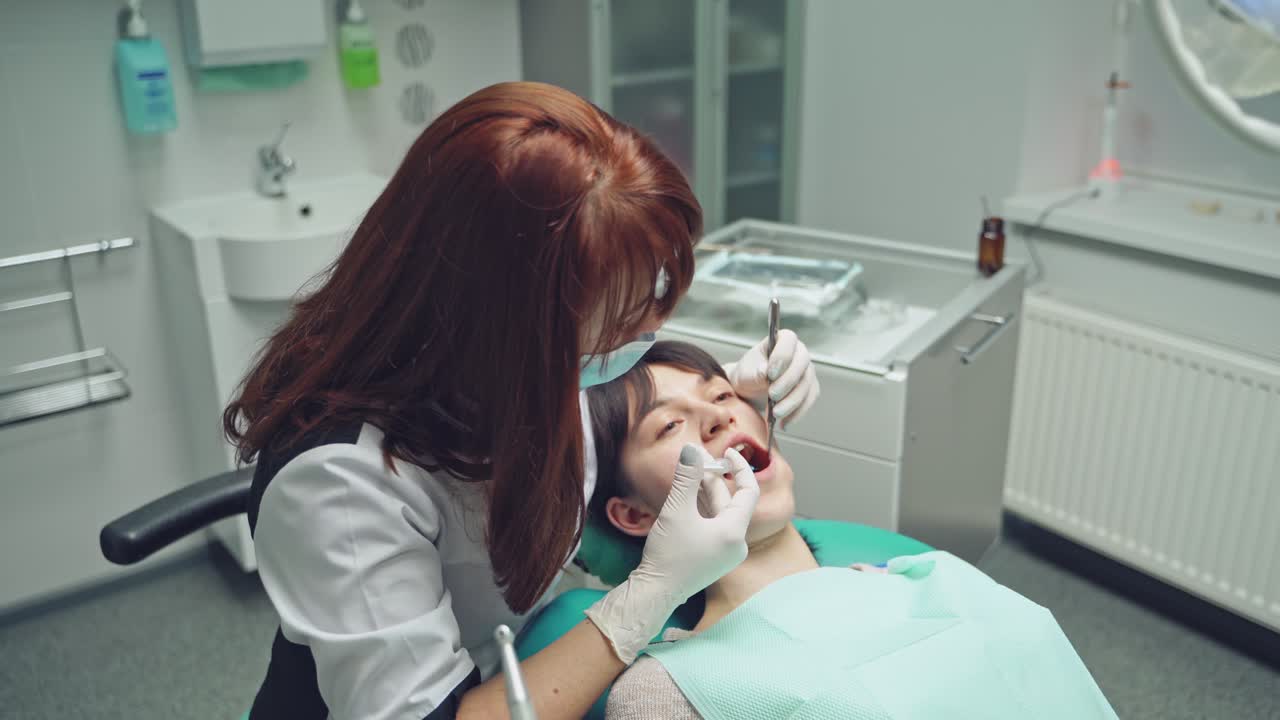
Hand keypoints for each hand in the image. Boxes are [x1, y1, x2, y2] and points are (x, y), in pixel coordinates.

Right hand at [584, 445, 758, 662]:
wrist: (655, 593)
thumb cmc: (668, 555)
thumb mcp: (677, 509)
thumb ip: (686, 477)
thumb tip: (691, 449)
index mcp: (735, 532)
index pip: (749, 491)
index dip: (741, 467)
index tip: (727, 452)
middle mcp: (736, 544)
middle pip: (731, 502)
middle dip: (714, 479)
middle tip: (696, 460)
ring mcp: (726, 553)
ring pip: (721, 514)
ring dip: (706, 494)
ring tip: (689, 476)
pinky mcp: (714, 558)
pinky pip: (714, 527)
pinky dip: (703, 510)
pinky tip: (688, 498)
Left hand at [725, 329, 819, 426]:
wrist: (749, 391)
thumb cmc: (747, 375)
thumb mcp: (746, 372)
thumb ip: (755, 372)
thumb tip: (765, 372)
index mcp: (781, 340)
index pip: (789, 339)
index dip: (782, 355)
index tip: (770, 373)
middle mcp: (798, 353)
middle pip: (802, 364)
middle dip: (788, 382)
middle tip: (772, 396)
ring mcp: (806, 371)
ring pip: (807, 385)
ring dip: (792, 401)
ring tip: (776, 413)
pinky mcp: (809, 389)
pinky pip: (809, 400)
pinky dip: (797, 413)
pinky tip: (785, 422)